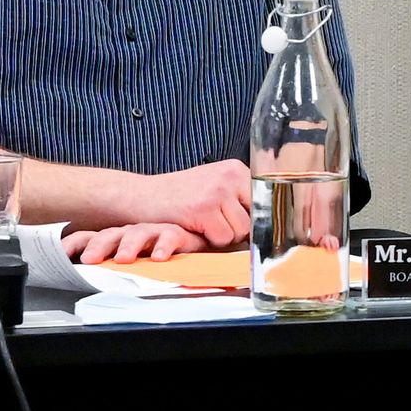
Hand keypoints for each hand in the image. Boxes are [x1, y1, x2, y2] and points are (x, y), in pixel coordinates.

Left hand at [64, 221, 202, 267]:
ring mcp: (152, 232)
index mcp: (112, 240)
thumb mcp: (126, 266)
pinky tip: (159, 257)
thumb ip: (106, 270)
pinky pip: (169, 237)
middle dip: (98, 247)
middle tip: (90, 260)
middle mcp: (129, 233)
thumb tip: (76, 280)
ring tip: (123, 259)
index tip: (59, 255)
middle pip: (109, 235)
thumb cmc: (154, 258)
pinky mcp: (176, 234)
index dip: (71, 245)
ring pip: (137, 233)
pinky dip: (164, 246)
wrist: (191, 250)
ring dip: (128, 246)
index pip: (86, 238)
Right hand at [127, 160, 253, 248]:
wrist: (138, 195)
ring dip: (221, 236)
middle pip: (255, 220)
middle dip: (236, 230)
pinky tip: (192, 227)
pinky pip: (222, 239)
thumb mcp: (213, 186)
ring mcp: (217, 191)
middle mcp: (231, 176)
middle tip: (212, 224)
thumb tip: (273, 225)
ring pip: (240, 232)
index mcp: (237, 169)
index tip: (246, 226)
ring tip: (201, 224)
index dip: (255, 220)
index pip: (265, 202)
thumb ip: (238, 199)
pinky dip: (208, 241)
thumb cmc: (178, 197)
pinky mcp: (203, 208)